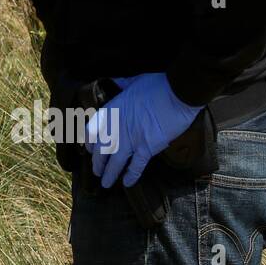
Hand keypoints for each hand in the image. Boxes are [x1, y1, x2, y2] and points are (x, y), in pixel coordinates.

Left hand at [83, 73, 203, 187]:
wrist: (177, 93)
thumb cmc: (157, 84)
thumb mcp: (133, 80)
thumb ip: (122, 84)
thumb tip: (116, 82)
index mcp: (111, 110)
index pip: (92, 130)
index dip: (89, 142)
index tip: (89, 150)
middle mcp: (116, 127)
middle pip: (101, 149)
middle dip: (98, 163)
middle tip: (97, 172)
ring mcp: (131, 138)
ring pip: (115, 161)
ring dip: (109, 174)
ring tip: (106, 184)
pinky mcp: (147, 147)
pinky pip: (136, 165)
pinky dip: (131, 175)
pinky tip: (127, 183)